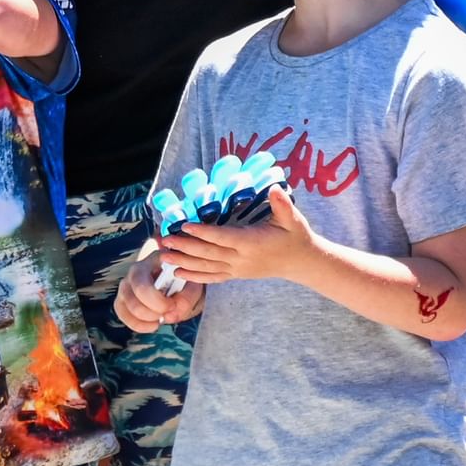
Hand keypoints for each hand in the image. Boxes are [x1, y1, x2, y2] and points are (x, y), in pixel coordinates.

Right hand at [114, 253, 202, 331]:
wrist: (182, 284)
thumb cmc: (186, 282)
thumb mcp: (193, 287)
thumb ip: (186, 299)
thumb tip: (168, 316)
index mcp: (151, 262)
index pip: (143, 285)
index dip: (158, 302)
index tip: (173, 306)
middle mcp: (134, 271)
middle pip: (133, 300)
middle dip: (153, 313)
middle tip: (169, 312)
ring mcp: (126, 285)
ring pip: (128, 309)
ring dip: (148, 319)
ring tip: (162, 317)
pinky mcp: (123, 299)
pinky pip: (122, 315)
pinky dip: (139, 325)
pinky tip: (153, 324)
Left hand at [156, 185, 314, 285]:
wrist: (302, 262)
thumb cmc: (295, 236)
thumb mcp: (293, 219)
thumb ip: (282, 204)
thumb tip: (274, 189)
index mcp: (252, 243)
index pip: (223, 238)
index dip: (203, 232)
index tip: (185, 225)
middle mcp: (242, 259)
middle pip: (209, 253)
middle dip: (184, 247)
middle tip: (163, 241)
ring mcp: (238, 269)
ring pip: (207, 267)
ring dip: (183, 262)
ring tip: (163, 257)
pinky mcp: (236, 274)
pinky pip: (212, 277)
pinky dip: (194, 276)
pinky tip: (177, 273)